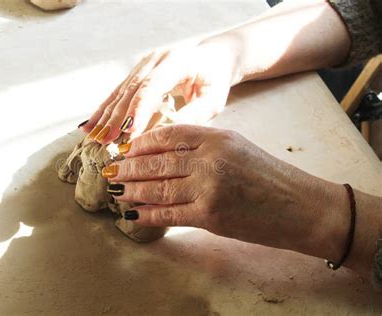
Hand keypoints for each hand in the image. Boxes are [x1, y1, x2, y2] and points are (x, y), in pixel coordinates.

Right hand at [81, 40, 240, 143]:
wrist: (212, 57)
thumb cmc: (215, 79)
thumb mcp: (213, 99)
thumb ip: (194, 115)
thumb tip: (167, 136)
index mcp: (177, 61)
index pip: (153, 86)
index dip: (138, 109)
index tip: (128, 131)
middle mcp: (156, 59)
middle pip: (132, 89)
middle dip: (116, 117)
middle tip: (105, 141)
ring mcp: (144, 64)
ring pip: (121, 91)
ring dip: (105, 115)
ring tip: (93, 136)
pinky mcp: (138, 72)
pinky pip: (119, 92)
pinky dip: (105, 109)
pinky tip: (91, 124)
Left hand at [102, 125, 348, 259]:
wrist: (301, 207)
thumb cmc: (270, 177)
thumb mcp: (238, 148)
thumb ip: (203, 148)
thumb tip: (166, 156)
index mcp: (217, 137)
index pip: (169, 135)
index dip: (142, 142)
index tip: (127, 149)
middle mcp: (210, 159)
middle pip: (157, 161)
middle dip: (129, 167)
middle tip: (110, 171)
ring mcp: (209, 187)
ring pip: (158, 187)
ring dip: (132, 190)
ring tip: (116, 191)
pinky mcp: (210, 215)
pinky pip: (169, 214)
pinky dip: (147, 214)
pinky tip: (133, 214)